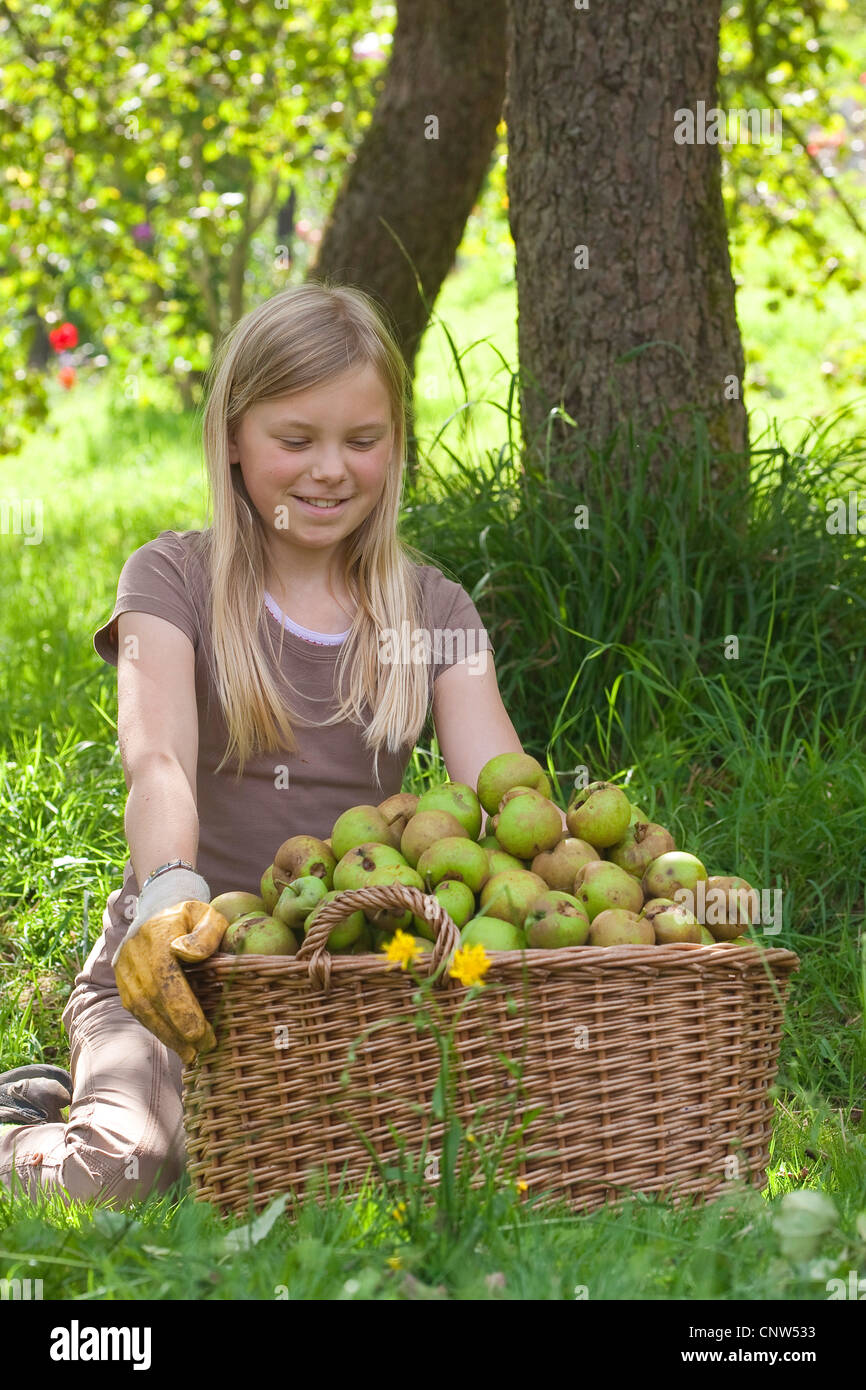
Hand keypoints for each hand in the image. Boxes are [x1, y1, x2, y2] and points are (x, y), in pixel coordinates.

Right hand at [114, 899, 227, 1063]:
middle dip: (176, 1029)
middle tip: (202, 1049)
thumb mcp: (207, 915)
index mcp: (157, 933)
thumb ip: (206, 934)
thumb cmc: (192, 919)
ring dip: (165, 1034)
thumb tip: (188, 956)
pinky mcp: (121, 981)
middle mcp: (134, 952)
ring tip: (190, 1055)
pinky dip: (155, 1027)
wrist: (157, 912)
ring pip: (141, 1008)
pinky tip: (175, 1042)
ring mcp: (124, 968)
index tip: (199, 1031)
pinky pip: (136, 1009)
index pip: (165, 975)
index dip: (180, 1006)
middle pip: (152, 998)